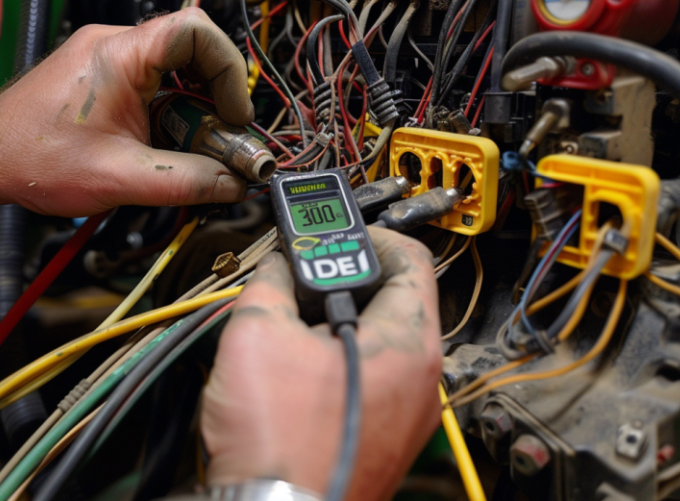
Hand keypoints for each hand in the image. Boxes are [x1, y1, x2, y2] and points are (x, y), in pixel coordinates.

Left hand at [0, 8, 254, 215]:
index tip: (233, 114)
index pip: (197, 31)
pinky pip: (153, 82)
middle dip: (214, 98)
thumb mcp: (120, 179)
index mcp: (118, 55)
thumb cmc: (32, 159)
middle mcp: (112, 45)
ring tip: (190, 149)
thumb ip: (186, 182)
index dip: (227, 71)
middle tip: (220, 139)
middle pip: (192, 52)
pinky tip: (164, 145)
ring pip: (174, 70)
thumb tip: (231, 185)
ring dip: (192, 109)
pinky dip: (170, 111)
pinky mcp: (101, 75)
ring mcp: (105, 57)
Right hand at [201, 227, 441, 500]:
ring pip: (382, 343)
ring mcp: (407, 416)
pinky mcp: (385, 440)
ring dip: (340, 323)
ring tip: (293, 325)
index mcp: (408, 344)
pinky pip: (374, 382)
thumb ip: (270, 281)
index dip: (367, 234)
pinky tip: (298, 371)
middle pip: (397, 301)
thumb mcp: (256, 334)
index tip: (332, 236)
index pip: (412, 258)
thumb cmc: (278, 444)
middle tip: (302, 278)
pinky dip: (342, 363)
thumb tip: (276, 264)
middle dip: (345, 281)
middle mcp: (422, 381)